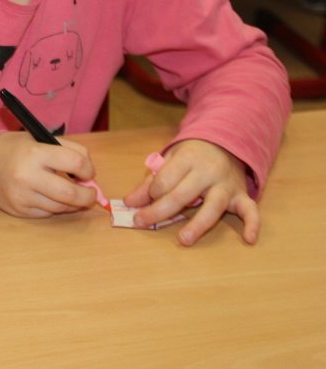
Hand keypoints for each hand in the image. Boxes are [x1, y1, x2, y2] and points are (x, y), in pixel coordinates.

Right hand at [0, 131, 100, 217]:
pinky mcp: (18, 210)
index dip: (88, 170)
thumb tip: (90, 175)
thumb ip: (68, 151)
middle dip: (88, 196)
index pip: (76, 164)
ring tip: (70, 193)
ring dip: (72, 203)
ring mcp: (22, 196)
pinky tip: (50, 197)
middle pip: (71, 194)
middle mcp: (28, 176)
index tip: (87, 172)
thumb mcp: (39, 138)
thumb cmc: (15, 149)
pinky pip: (47, 214)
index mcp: (35, 153)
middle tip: (89, 193)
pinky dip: (54, 207)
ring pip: (61, 207)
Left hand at [123, 139, 258, 245]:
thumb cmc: (192, 156)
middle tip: (141, 222)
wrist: (226, 144)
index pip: (165, 179)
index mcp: (187, 159)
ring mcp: (226, 184)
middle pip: (182, 194)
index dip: (150, 192)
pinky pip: (251, 210)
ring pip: (213, 205)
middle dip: (159, 210)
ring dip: (198, 224)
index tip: (140, 202)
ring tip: (183, 239)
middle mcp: (208, 171)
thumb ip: (150, 182)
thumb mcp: (169, 161)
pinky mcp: (242, 195)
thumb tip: (129, 202)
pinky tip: (249, 239)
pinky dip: (253, 224)